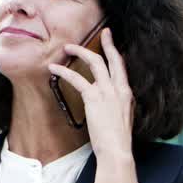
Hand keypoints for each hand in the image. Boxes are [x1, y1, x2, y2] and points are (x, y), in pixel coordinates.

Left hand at [48, 28, 135, 165]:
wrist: (117, 150)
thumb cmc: (117, 140)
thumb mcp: (122, 118)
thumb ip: (117, 106)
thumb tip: (109, 103)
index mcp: (127, 93)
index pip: (123, 67)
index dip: (117, 52)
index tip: (113, 42)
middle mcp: (119, 88)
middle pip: (113, 58)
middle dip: (107, 43)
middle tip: (103, 32)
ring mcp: (108, 91)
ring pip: (94, 62)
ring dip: (80, 52)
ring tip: (67, 48)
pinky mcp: (94, 97)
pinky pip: (77, 78)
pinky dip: (64, 72)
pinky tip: (55, 69)